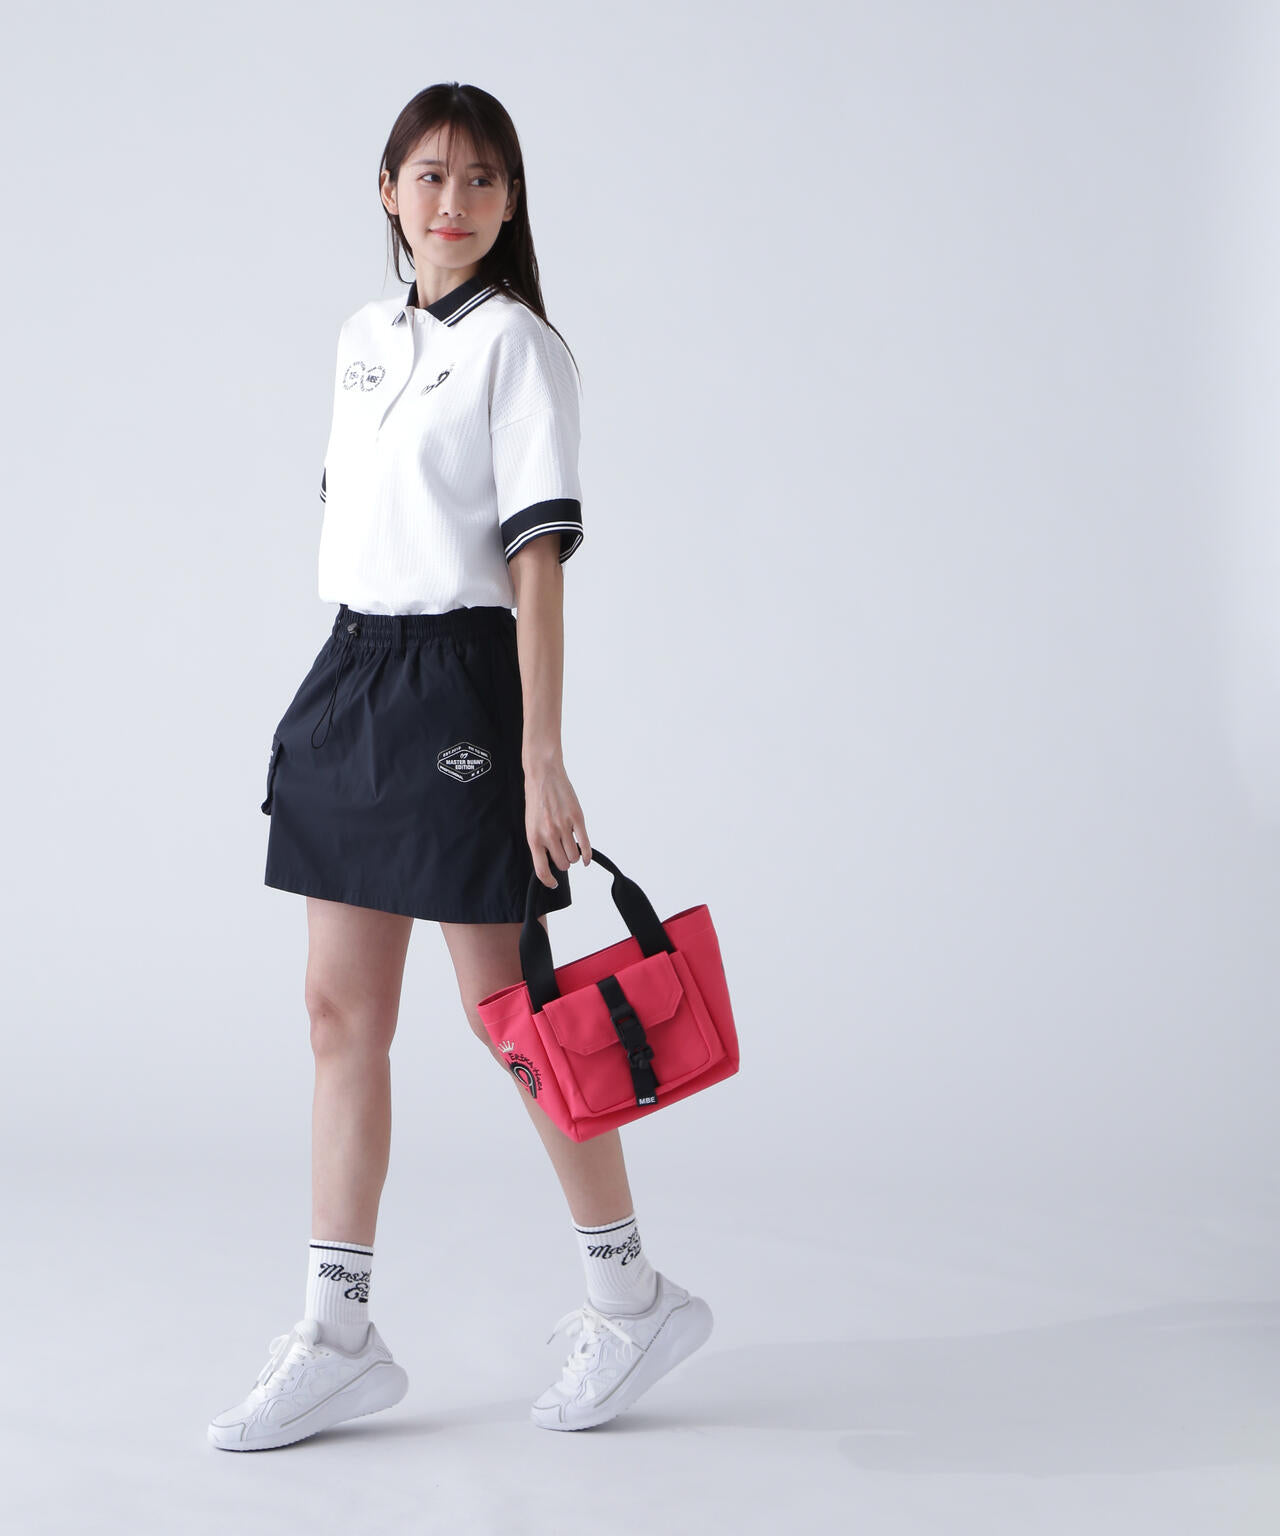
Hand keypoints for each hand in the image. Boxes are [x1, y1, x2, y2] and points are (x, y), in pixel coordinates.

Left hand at [524, 758, 591, 887]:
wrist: (543, 775)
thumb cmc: (536, 799)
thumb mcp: (531, 824)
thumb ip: (540, 843)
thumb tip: (550, 861)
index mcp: (534, 838)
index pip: (542, 870)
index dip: (549, 881)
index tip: (553, 883)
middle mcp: (549, 835)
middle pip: (563, 864)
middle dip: (564, 862)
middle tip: (563, 854)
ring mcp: (564, 827)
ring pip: (575, 857)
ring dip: (574, 856)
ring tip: (571, 847)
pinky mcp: (577, 819)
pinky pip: (586, 845)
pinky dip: (587, 855)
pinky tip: (586, 858)